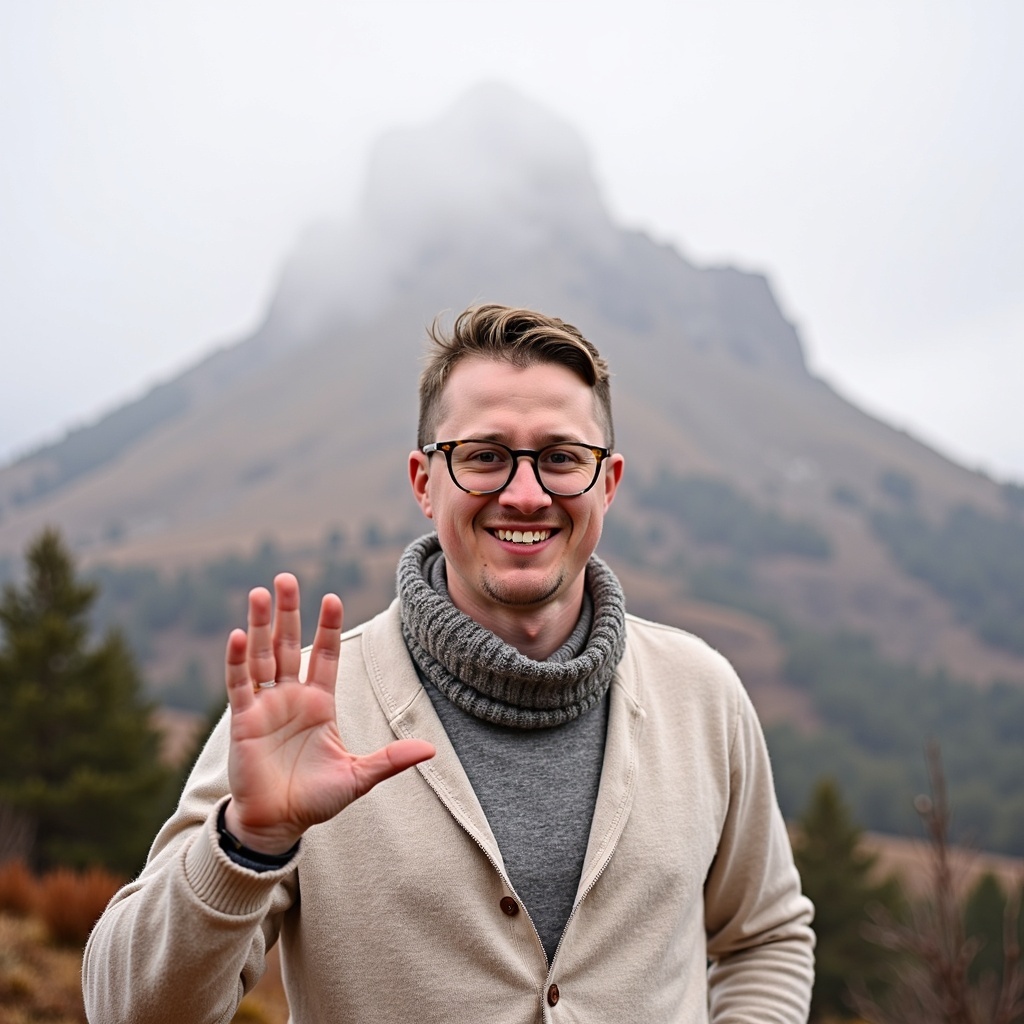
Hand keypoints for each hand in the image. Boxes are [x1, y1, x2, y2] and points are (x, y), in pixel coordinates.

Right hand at [223, 573, 434, 853]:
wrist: (279, 824)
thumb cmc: (316, 799)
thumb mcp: (358, 776)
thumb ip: (390, 759)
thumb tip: (431, 750)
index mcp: (319, 703)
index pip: (323, 655)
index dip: (326, 627)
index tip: (331, 598)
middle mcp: (292, 697)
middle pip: (288, 644)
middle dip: (288, 612)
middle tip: (285, 578)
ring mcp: (265, 706)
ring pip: (262, 656)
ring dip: (260, 625)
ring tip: (259, 592)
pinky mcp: (243, 720)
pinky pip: (240, 684)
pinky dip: (239, 660)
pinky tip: (239, 634)